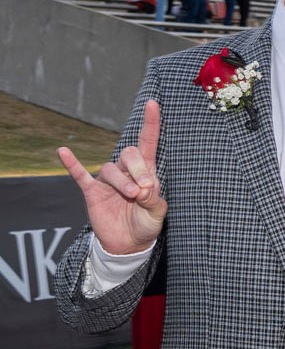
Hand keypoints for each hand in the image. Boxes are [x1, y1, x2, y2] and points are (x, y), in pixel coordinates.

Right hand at [58, 99, 166, 253]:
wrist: (128, 245)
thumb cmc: (146, 224)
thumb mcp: (157, 213)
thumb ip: (154, 199)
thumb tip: (144, 188)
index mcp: (146, 171)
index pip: (148, 142)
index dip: (150, 123)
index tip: (153, 104)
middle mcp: (126, 171)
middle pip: (129, 153)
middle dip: (138, 168)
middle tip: (144, 188)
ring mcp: (108, 181)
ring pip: (110, 168)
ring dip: (122, 181)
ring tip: (133, 195)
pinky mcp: (92, 192)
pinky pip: (79, 175)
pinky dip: (72, 163)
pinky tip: (63, 151)